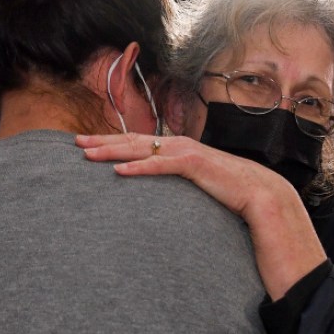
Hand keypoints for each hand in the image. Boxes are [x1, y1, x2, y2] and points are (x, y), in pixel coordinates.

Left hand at [77, 132, 288, 218]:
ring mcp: (185, 152)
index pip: (137, 143)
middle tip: (75, 142)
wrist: (258, 192)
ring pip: (141, 149)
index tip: (87, 144)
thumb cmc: (225, 190)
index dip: (110, 142)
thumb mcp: (193, 184)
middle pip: (132, 141)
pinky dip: (139, 166)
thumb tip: (157, 192)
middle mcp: (177, 145)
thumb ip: (175, 182)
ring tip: (88, 154)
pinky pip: (160, 165)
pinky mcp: (193, 164)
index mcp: (175, 149)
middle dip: (102, 140)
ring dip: (112, 150)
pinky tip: (119, 171)